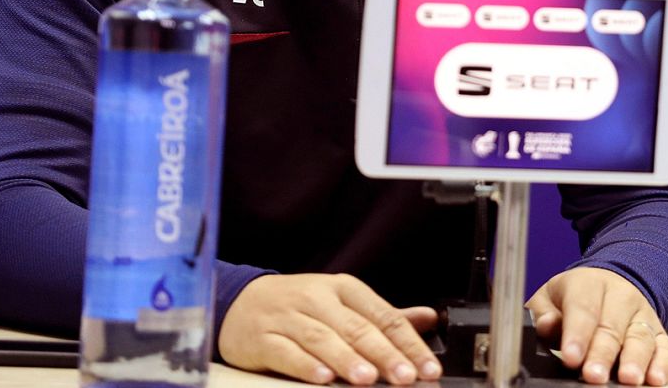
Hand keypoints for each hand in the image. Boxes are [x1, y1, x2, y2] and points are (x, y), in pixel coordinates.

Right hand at [218, 273, 442, 384]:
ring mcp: (289, 318)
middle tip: (406, 376)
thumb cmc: (300, 306)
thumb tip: (428, 318)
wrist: (239, 301)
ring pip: (323, 339)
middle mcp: (318, 299)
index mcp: (345, 289)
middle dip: (385, 355)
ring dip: (348, 360)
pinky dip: (305, 365)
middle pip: (357, 328)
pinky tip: (323, 378)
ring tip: (369, 378)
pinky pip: (286, 352)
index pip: (384, 317)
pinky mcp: (262, 338)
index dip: (409, 343)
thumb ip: (384, 316)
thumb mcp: (344, 303)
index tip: (427, 368)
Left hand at [527, 267, 667, 385]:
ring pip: (640, 337)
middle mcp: (621, 296)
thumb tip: (546, 325)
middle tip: (594, 375)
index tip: (572, 356)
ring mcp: (642, 314)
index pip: (584, 308)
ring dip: (635, 360)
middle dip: (603, 353)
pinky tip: (656, 378)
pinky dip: (663, 363)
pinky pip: (665, 347)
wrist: (606, 285)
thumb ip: (544, 313)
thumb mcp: (549, 298)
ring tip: (628, 379)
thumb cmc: (574, 298)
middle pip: (612, 327)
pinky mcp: (658, 332)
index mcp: (589, 284)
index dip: (578, 334)